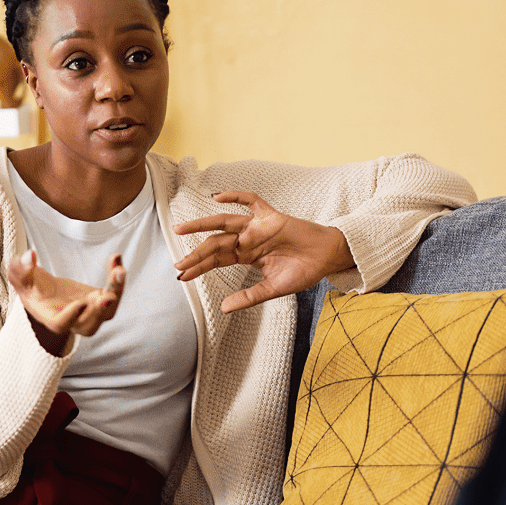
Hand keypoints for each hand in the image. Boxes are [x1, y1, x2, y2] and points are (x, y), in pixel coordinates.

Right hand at [7, 250, 126, 354]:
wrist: (43, 290)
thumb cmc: (29, 285)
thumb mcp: (19, 274)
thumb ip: (20, 266)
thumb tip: (30, 255)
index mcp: (51, 318)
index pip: (61, 324)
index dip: (71, 316)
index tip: (80, 302)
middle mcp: (73, 321)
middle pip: (89, 325)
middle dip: (99, 312)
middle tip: (108, 296)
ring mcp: (89, 312)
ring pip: (107, 311)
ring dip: (116, 292)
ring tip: (118, 271)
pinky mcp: (98, 299)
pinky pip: (113, 292)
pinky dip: (116, 277)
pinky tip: (116, 258)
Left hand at [173, 192, 353, 313]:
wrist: (328, 258)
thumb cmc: (303, 271)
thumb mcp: (272, 289)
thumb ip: (249, 297)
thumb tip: (223, 309)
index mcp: (247, 255)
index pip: (217, 260)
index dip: (199, 267)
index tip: (181, 276)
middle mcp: (249, 238)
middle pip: (216, 243)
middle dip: (196, 254)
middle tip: (178, 264)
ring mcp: (258, 226)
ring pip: (225, 221)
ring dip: (202, 224)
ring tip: (181, 229)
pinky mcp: (272, 216)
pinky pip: (252, 200)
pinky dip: (235, 196)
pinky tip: (216, 197)